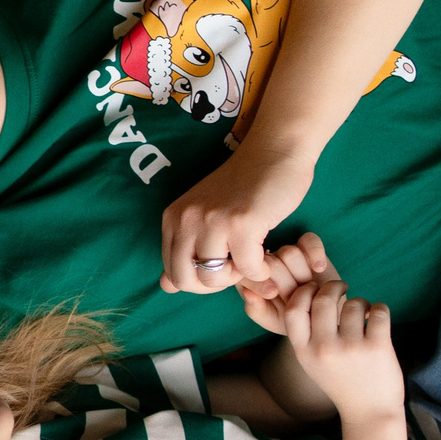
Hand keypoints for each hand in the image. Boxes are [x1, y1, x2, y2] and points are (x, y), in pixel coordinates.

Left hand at [160, 141, 315, 296]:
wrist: (274, 152)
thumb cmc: (244, 187)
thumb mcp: (205, 216)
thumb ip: (186, 249)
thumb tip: (166, 287)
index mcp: (173, 218)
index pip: (171, 274)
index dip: (199, 280)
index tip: (220, 266)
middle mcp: (186, 219)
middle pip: (185, 280)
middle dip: (213, 285)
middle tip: (234, 269)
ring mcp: (212, 220)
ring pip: (212, 279)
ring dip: (237, 278)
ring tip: (250, 258)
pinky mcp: (241, 224)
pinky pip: (247, 269)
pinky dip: (261, 271)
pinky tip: (266, 256)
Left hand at [234, 233, 336, 333]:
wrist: (323, 314)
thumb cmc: (293, 320)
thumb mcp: (272, 321)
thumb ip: (256, 310)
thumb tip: (247, 293)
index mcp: (252, 277)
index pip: (248, 272)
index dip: (260, 285)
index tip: (274, 296)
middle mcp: (267, 262)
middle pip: (270, 262)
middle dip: (286, 284)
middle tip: (297, 296)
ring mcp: (286, 252)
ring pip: (290, 253)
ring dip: (302, 274)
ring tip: (310, 288)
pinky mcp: (307, 245)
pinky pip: (309, 240)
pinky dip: (315, 253)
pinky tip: (319, 269)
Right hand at [279, 273, 402, 421]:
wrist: (369, 412)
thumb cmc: (340, 381)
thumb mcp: (312, 363)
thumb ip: (306, 333)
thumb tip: (312, 291)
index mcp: (304, 352)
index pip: (293, 310)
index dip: (304, 293)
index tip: (315, 289)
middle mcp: (324, 349)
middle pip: (322, 299)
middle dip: (333, 286)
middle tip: (342, 287)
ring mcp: (351, 348)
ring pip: (353, 303)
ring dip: (360, 302)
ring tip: (363, 313)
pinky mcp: (378, 348)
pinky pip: (378, 311)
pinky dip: (379, 309)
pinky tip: (377, 318)